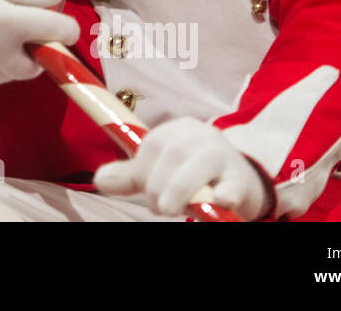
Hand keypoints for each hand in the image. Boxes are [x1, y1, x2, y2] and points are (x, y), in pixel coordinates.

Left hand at [93, 117, 273, 220]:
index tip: (143, 192)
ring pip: (198, 166)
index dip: (143, 172)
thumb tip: (99, 180)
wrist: (240, 181)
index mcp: (177, 130)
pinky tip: (216, 202)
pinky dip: (222, 195)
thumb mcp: (159, 171)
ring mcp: (222, 155)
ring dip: (180, 190)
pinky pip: (230, 185)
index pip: (153, 144)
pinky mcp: (240, 179)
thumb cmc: (191, 174)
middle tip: (159, 209)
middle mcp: (200, 136)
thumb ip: (131, 175)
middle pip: (173, 154)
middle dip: (158, 185)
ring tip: (170, 209)